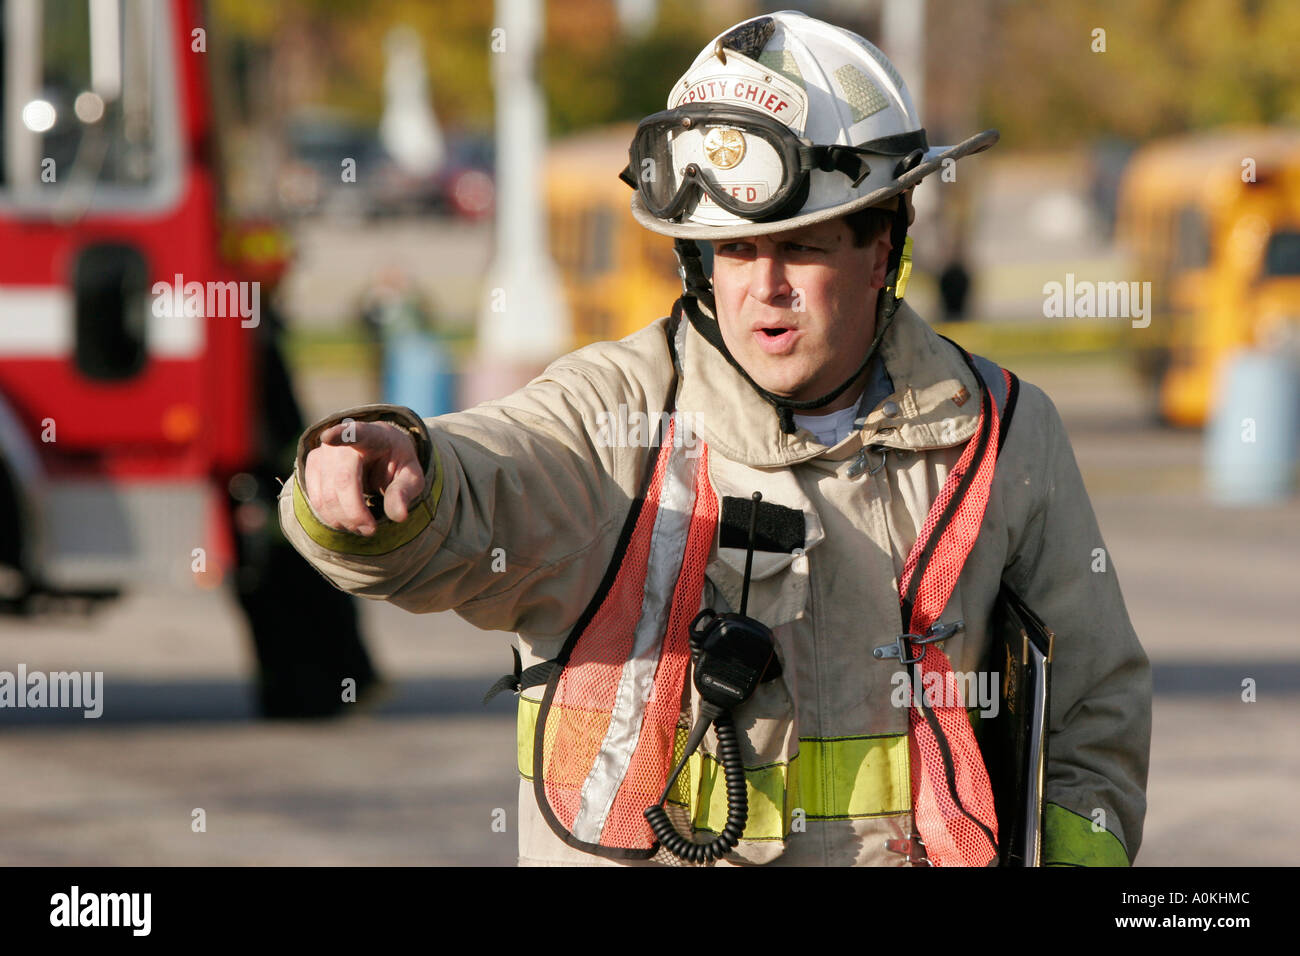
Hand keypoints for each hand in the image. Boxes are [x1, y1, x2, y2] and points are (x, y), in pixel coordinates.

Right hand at [302, 420, 425, 535]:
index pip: (357, 433)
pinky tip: (346, 521)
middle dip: (355, 512)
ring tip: (362, 527)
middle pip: (342, 480)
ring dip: (343, 519)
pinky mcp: (312, 465)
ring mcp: (324, 451)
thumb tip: (399, 516)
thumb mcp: (411, 476)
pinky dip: (330, 516)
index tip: (329, 436)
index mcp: (374, 436)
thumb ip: (404, 492)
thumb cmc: (396, 464)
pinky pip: (315, 498)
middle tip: (371, 530)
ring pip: (325, 494)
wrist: (379, 454)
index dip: (341, 435)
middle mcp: (343, 440)